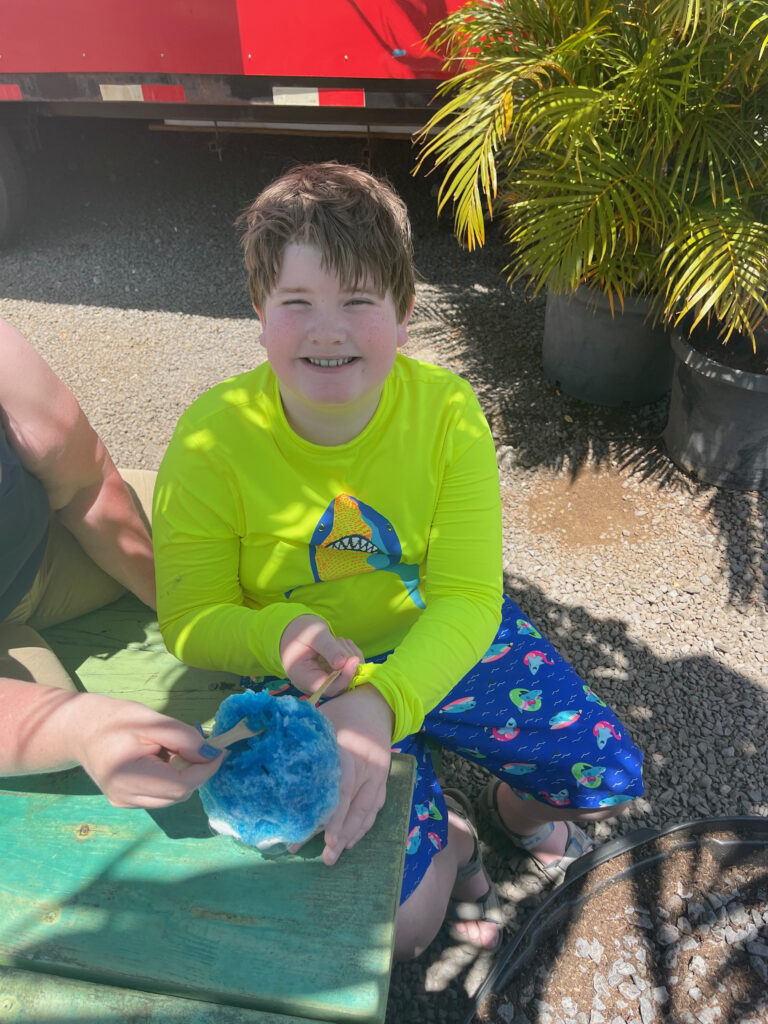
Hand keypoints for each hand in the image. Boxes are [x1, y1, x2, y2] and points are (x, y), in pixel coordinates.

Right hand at [71, 693, 225, 807]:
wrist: (81, 729)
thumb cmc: (116, 720)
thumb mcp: (153, 722)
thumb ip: (184, 739)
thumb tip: (212, 754)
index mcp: (128, 777)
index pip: (181, 785)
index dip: (206, 769)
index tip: (220, 750)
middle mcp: (125, 797)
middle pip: (179, 795)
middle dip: (197, 772)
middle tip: (196, 745)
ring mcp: (124, 803)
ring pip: (172, 798)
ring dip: (184, 777)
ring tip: (171, 750)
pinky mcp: (125, 802)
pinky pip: (161, 796)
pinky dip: (171, 780)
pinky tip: (160, 761)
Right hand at [279, 615, 361, 698]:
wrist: (296, 632)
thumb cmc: (301, 631)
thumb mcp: (314, 635)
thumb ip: (328, 648)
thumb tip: (342, 664)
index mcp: (302, 677)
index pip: (327, 687)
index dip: (344, 677)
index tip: (354, 660)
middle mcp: (313, 685)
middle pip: (339, 685)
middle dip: (348, 664)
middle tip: (343, 642)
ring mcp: (323, 682)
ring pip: (347, 679)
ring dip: (350, 658)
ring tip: (340, 640)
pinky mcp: (332, 678)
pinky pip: (348, 673)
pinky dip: (351, 658)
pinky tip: (345, 644)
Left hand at [315, 685, 393, 865]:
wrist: (377, 704)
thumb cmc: (343, 712)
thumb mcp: (322, 720)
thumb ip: (305, 743)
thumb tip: (272, 763)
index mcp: (350, 752)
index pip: (342, 790)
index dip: (333, 816)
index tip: (320, 836)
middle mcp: (367, 768)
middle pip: (354, 808)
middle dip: (340, 835)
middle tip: (325, 859)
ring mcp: (378, 776)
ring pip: (367, 812)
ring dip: (351, 836)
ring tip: (334, 856)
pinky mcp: (383, 780)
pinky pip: (376, 808)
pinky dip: (364, 826)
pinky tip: (350, 841)